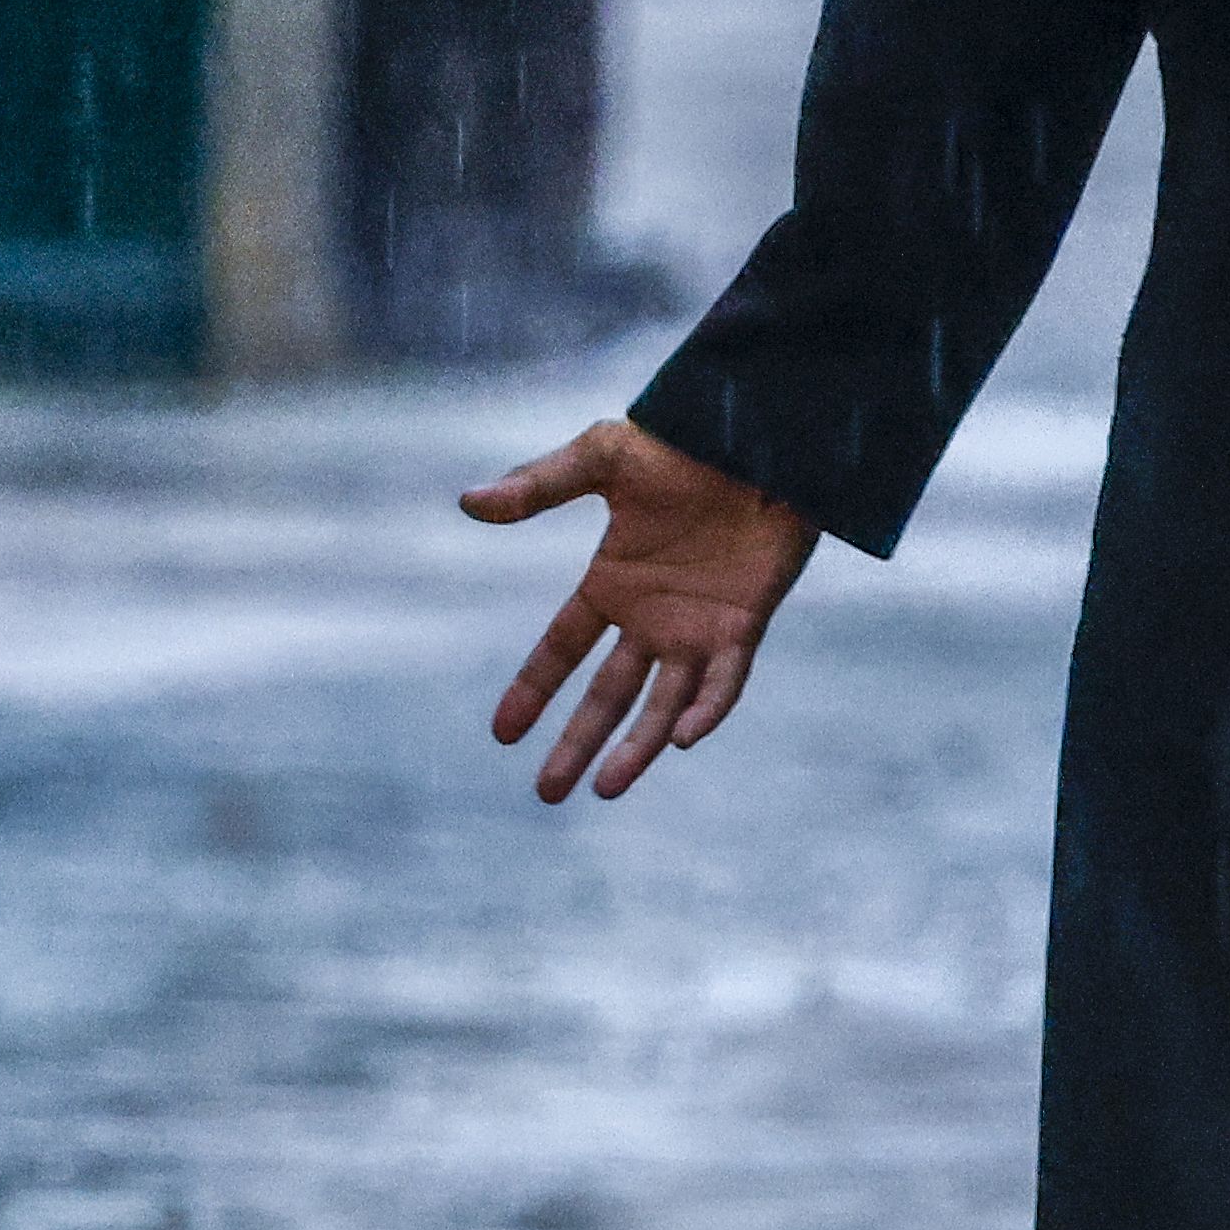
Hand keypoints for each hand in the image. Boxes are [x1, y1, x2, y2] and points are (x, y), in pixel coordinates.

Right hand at [463, 415, 818, 799]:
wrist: (760, 437)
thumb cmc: (682, 442)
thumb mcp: (601, 458)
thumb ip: (539, 485)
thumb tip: (469, 504)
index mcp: (613, 584)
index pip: (563, 648)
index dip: (533, 688)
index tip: (501, 733)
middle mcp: (652, 618)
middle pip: (608, 694)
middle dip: (577, 741)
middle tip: (547, 792)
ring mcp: (699, 627)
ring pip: (663, 703)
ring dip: (637, 747)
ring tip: (605, 789)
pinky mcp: (744, 624)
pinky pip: (724, 681)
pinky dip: (706, 710)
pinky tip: (680, 739)